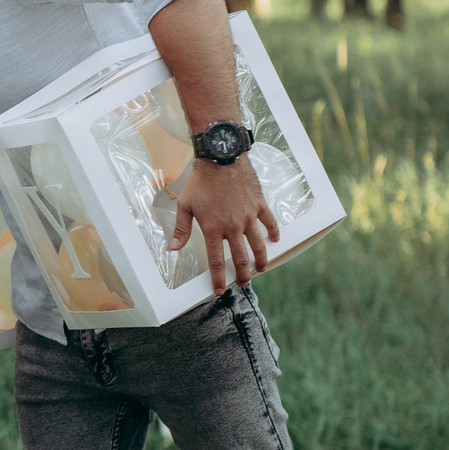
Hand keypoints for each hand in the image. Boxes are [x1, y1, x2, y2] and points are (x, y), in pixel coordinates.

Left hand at [167, 156, 279, 291]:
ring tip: (261, 268)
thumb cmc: (201, 181)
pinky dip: (273, 232)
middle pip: (241, 258)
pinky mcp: (258, 205)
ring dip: (261, 259)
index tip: (218, 290)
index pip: (217, 261)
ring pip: (258, 244)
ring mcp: (248, 216)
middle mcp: (233, 226)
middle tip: (242, 283)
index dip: (218, 279)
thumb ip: (181, 229)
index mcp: (213, 229)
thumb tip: (173, 249)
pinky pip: (269, 222)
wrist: (221, 158)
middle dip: (243, 274)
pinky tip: (275, 239)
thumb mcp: (185, 205)